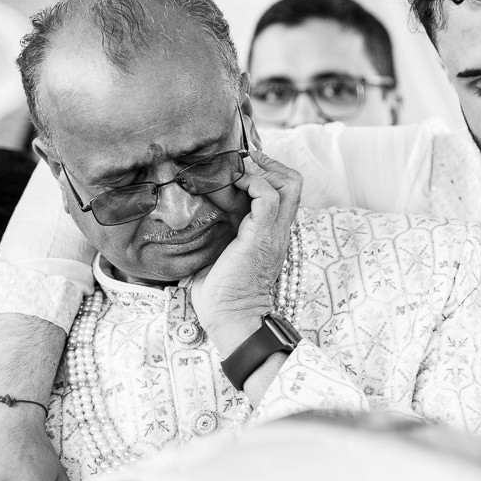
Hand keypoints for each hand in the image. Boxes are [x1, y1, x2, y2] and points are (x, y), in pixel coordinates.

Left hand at [190, 150, 301, 354]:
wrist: (231, 318)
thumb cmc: (220, 297)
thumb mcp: (218, 257)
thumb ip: (214, 237)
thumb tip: (186, 224)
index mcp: (271, 235)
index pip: (285, 193)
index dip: (268, 173)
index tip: (243, 167)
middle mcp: (278, 231)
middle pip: (294, 183)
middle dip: (269, 164)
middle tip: (244, 162)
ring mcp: (273, 233)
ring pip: (287, 184)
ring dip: (262, 170)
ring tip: (238, 171)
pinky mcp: (260, 236)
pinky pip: (267, 196)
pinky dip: (253, 183)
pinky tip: (233, 184)